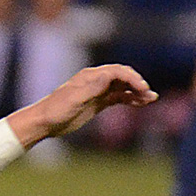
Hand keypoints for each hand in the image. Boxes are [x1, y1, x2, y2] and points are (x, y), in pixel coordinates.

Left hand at [21, 63, 157, 139]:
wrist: (44, 123)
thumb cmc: (56, 110)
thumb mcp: (74, 100)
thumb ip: (92, 88)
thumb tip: (108, 75)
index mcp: (90, 76)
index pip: (117, 72)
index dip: (132, 78)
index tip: (142, 89)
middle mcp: (95, 81)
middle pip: (122, 77)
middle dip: (137, 83)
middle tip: (149, 95)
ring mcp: (97, 91)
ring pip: (122, 87)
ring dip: (137, 91)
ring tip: (151, 99)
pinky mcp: (98, 102)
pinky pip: (118, 98)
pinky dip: (130, 99)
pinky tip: (141, 104)